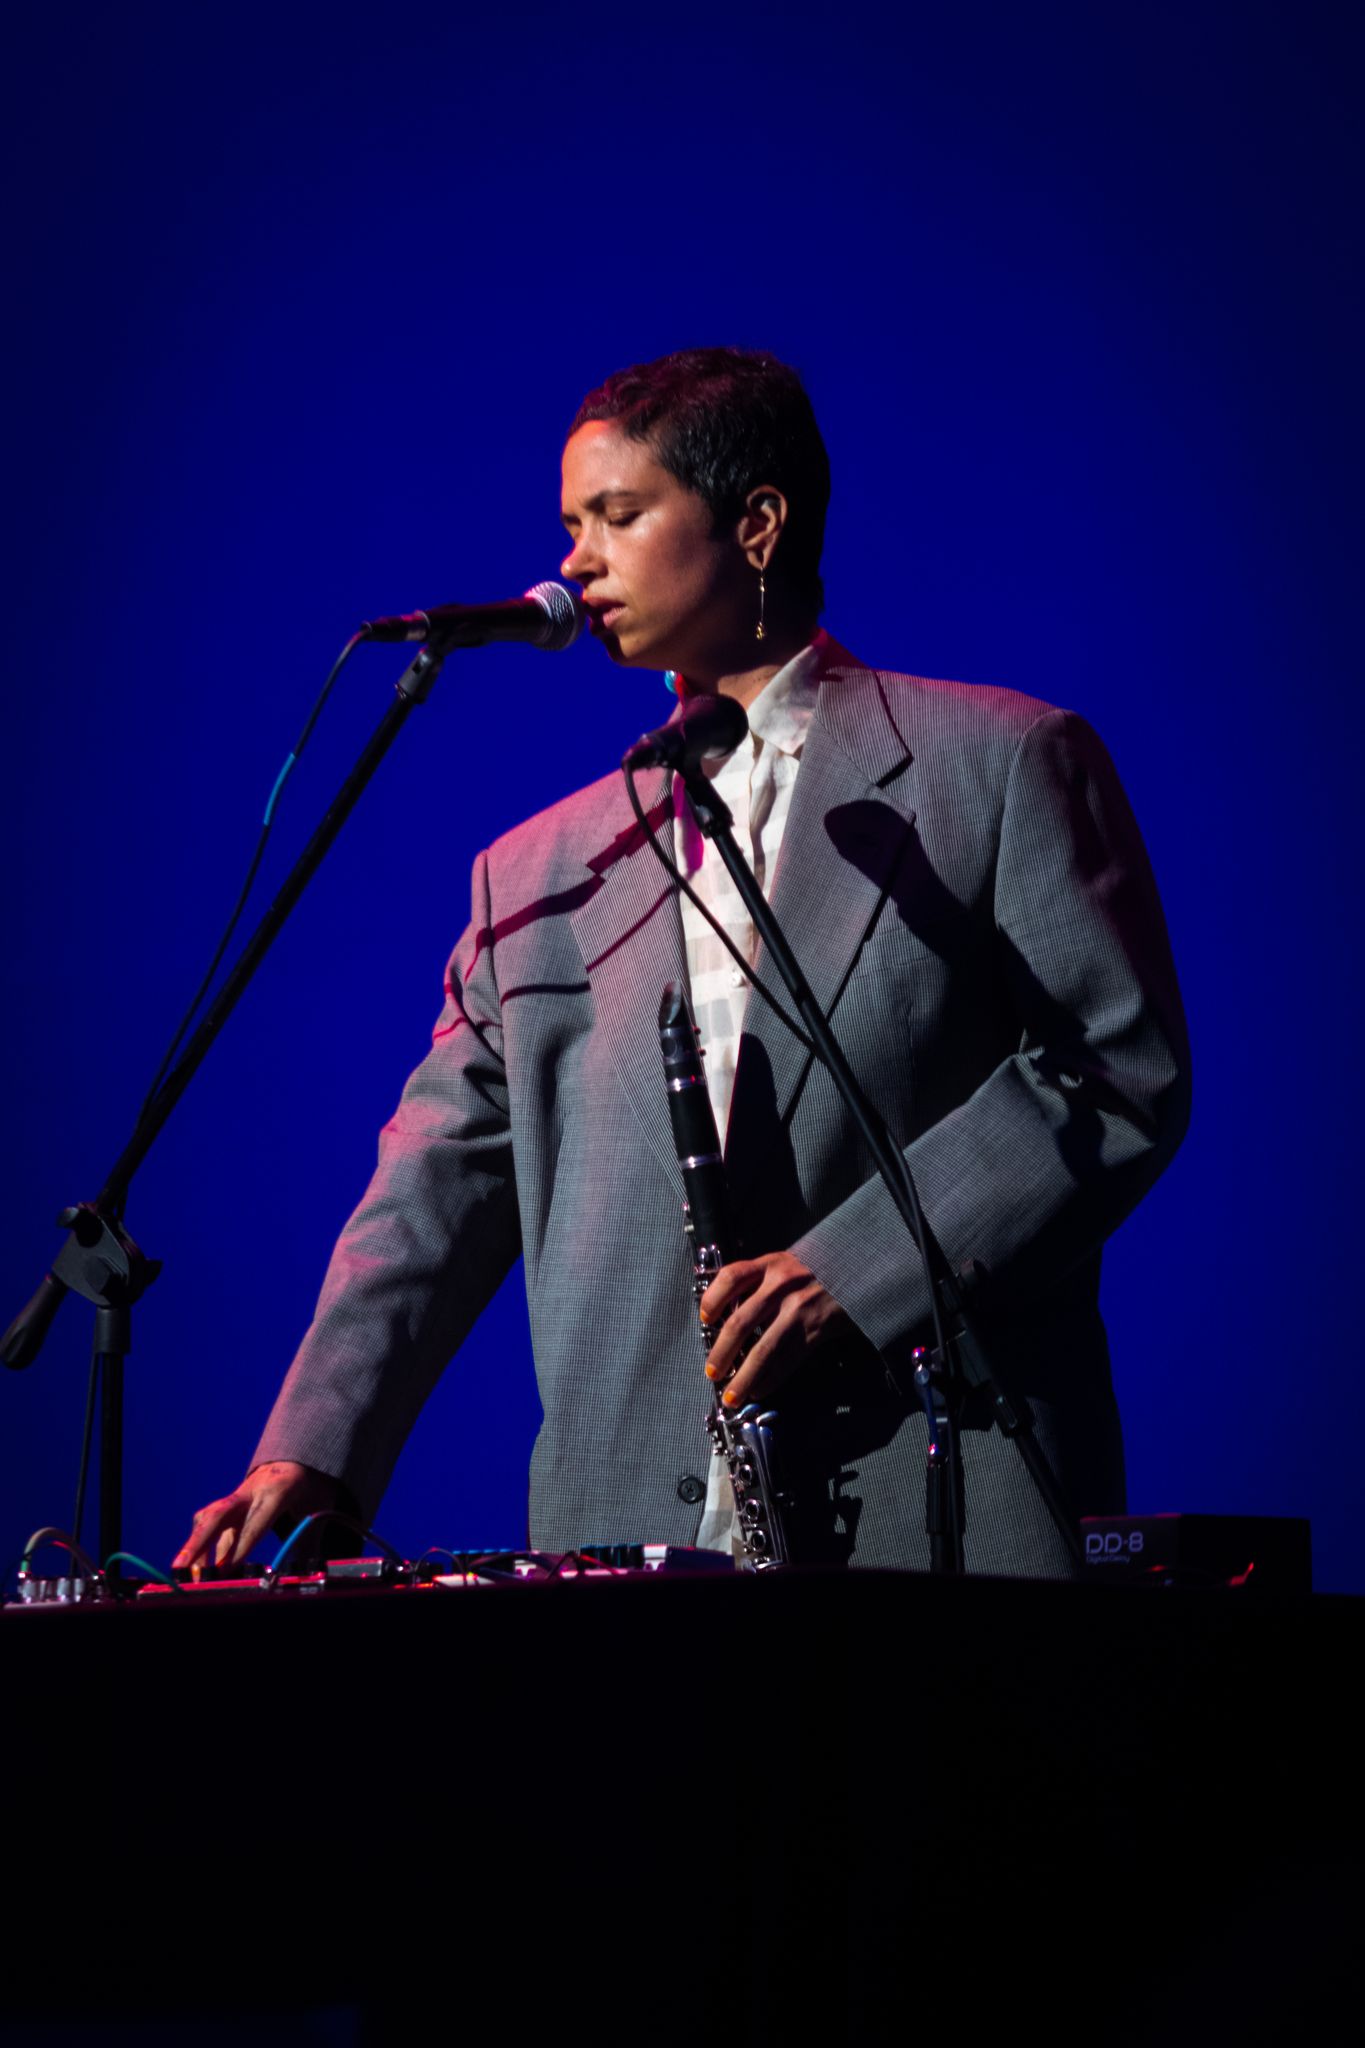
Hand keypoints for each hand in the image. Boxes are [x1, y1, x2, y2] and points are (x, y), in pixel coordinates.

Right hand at [173, 1461, 343, 1571]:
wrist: (301, 1456)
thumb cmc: (311, 1486)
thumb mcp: (318, 1509)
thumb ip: (310, 1540)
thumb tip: (310, 1572)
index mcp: (278, 1491)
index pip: (254, 1523)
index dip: (239, 1549)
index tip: (224, 1572)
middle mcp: (252, 1491)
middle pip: (218, 1516)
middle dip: (198, 1544)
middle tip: (181, 1569)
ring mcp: (238, 1495)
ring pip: (209, 1518)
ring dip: (194, 1546)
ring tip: (184, 1573)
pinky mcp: (231, 1501)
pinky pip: (210, 1520)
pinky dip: (201, 1542)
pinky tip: (196, 1563)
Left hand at [699, 1251, 847, 1411]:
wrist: (861, 1272)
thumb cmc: (817, 1271)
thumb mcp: (787, 1264)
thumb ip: (760, 1283)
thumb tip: (728, 1316)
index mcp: (771, 1265)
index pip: (732, 1278)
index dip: (713, 1299)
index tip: (705, 1319)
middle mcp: (782, 1285)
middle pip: (741, 1322)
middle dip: (722, 1352)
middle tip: (712, 1372)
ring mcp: (799, 1309)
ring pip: (763, 1349)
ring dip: (744, 1377)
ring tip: (733, 1395)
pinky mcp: (816, 1330)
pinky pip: (787, 1361)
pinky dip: (770, 1379)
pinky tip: (760, 1389)